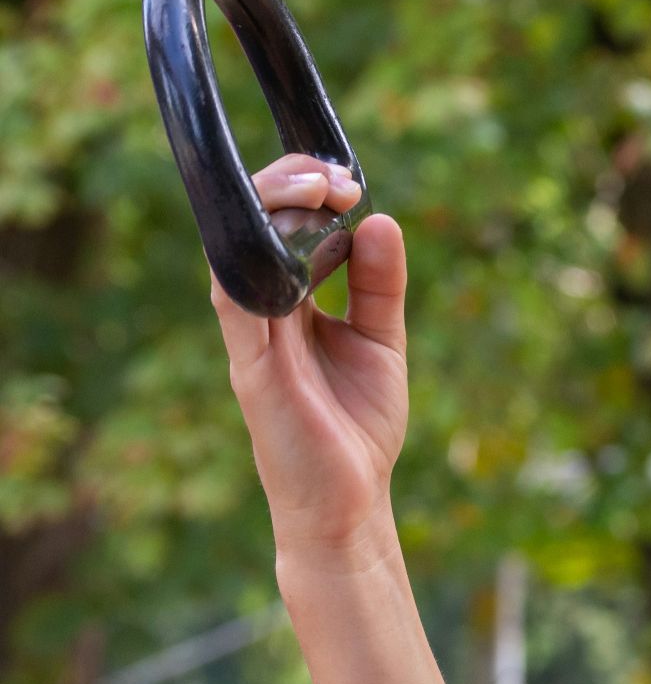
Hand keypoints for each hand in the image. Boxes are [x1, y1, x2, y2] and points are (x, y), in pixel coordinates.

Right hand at [210, 154, 408, 565]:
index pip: (280, 230)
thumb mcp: (381, 340)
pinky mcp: (252, 368)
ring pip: (237, 254)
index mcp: (291, 305)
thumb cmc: (358, 427)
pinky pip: (236, 304)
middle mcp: (263, 314)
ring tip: (318, 189)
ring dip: (271, 212)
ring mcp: (252, 340)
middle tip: (336, 179)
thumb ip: (379, 284)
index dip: (307, 193)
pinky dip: (253, 265)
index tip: (349, 181)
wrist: (350, 504)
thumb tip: (382, 220)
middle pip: (252, 229)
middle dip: (288, 187)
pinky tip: (285, 236)